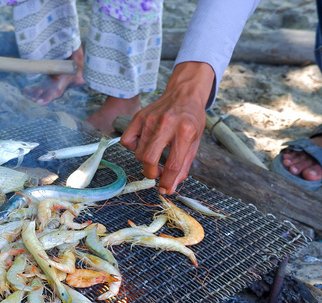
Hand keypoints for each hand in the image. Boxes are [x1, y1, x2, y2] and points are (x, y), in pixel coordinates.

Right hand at [121, 61, 214, 194]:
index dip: (167, 182)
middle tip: (157, 173)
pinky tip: (144, 144)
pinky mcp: (139, 117)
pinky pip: (127, 141)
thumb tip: (169, 188)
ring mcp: (150, 119)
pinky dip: (133, 147)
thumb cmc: (191, 120)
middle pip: (149, 159)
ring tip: (155, 154)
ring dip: (145, 160)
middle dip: (151, 173)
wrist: (184, 94)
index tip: (165, 189)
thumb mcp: (194, 143)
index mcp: (185, 131)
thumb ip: (183, 166)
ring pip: (138, 153)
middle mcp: (166, 124)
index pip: (173, 164)